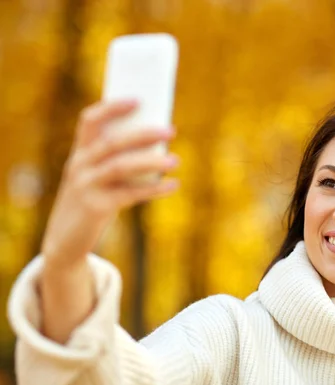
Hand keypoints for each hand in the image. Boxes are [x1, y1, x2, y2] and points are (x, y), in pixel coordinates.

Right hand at [41, 100, 179, 269]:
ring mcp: (86, 186)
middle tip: (171, 131)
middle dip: (143, 134)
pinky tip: (172, 185)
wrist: (65, 241)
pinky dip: (154, 189)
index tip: (138, 100)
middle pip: (112, 142)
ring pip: (121, 166)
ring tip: (175, 160)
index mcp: (79, 153)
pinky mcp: (96, 208)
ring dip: (152, 161)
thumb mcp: (95, 178)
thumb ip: (116, 162)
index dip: (112, 107)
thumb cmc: (90, 202)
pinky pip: (130, 194)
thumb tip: (159, 146)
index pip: (89, 120)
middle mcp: (79, 166)